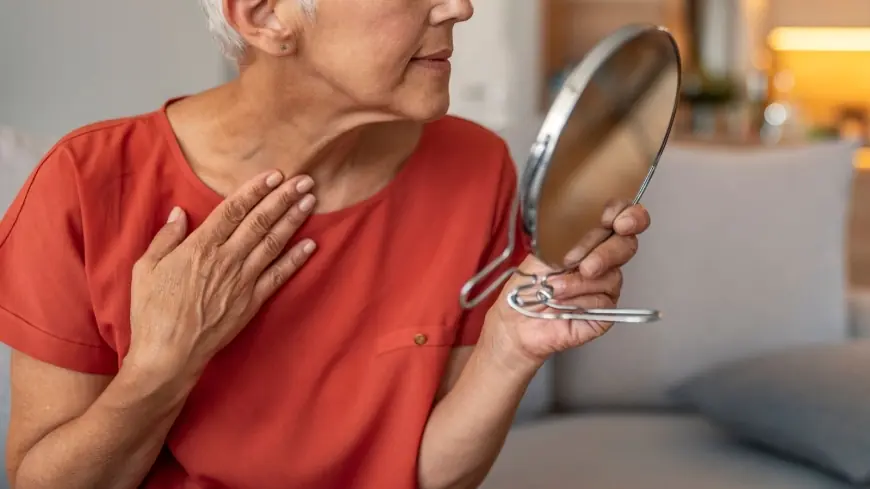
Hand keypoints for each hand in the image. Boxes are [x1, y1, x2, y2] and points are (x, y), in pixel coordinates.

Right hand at [127, 171, 316, 378]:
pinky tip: (311, 244)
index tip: (274, 174)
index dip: (256, 189)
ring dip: (293, 219)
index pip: (233, 210)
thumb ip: (166, 238)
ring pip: (274, 242)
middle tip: (304, 180)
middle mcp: (226, 259)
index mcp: (200, 247)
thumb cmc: (151, 311)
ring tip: (310, 201)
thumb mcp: (145, 268)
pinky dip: (296, 258)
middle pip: (260, 221)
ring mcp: (242, 280)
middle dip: (283, 197)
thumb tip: (180, 213)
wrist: (168, 354)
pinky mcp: (252, 301)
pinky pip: (279, 275)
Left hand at [484, 201, 650, 370]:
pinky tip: (563, 303)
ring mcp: (607, 285)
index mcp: (590, 238)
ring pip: (613, 275)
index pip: (622, 216)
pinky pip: (603, 301)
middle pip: (627, 244)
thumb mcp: (545, 250)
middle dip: (607, 253)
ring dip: (578, 283)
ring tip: (555, 288)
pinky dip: (580, 301)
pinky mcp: (605, 311)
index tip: (617, 221)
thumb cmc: (528, 284)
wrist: (517, 319)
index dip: (629, 216)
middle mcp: (603, 259)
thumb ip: (573, 235)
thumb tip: (593, 224)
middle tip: (585, 265)